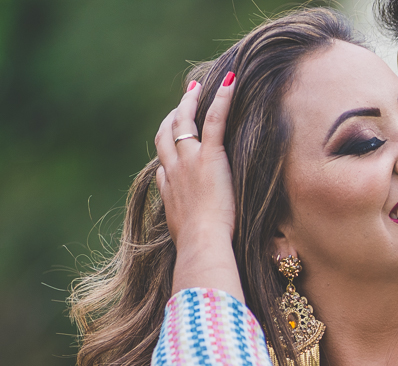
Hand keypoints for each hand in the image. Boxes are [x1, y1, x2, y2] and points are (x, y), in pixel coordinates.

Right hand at [153, 74, 242, 299]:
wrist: (202, 245)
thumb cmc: (199, 248)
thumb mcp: (184, 233)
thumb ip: (181, 217)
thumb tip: (179, 213)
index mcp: (170, 188)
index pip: (163, 161)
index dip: (167, 147)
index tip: (171, 140)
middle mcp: (174, 170)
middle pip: (167, 134)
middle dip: (172, 116)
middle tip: (181, 102)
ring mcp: (190, 160)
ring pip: (185, 121)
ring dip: (190, 102)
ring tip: (196, 87)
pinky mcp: (211, 157)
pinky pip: (215, 120)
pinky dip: (223, 99)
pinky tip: (231, 83)